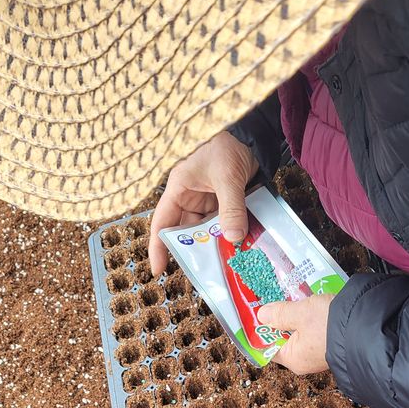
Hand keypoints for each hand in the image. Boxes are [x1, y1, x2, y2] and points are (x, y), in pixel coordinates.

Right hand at [149, 132, 258, 276]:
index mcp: (179, 189)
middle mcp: (190, 197)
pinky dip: (228, 235)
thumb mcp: (227, 176)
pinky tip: (237, 248)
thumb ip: (230, 207)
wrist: (250, 132)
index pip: (162, 223)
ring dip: (214, 246)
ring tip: (224, 265)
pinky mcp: (223, 201)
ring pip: (206, 231)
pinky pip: (222, 224)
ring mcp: (207, 200)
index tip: (158, 270)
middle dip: (194, 253)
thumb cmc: (227, 143)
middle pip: (185, 232)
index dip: (157, 247)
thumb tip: (234, 238)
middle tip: (203, 275)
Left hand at [257, 295, 331, 373]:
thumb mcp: (301, 314)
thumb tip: (262, 315)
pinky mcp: (330, 344)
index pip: (268, 348)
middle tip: (276, 302)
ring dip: (296, 318)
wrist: (367, 328)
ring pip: (299, 334)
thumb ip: (279, 314)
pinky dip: (310, 320)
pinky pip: (313, 332)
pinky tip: (310, 305)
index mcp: (292, 359)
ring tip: (294, 299)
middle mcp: (304, 361)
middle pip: (283, 339)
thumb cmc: (331, 325)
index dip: (261, 331)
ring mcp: (318, 354)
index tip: (256, 315)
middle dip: (280, 320)